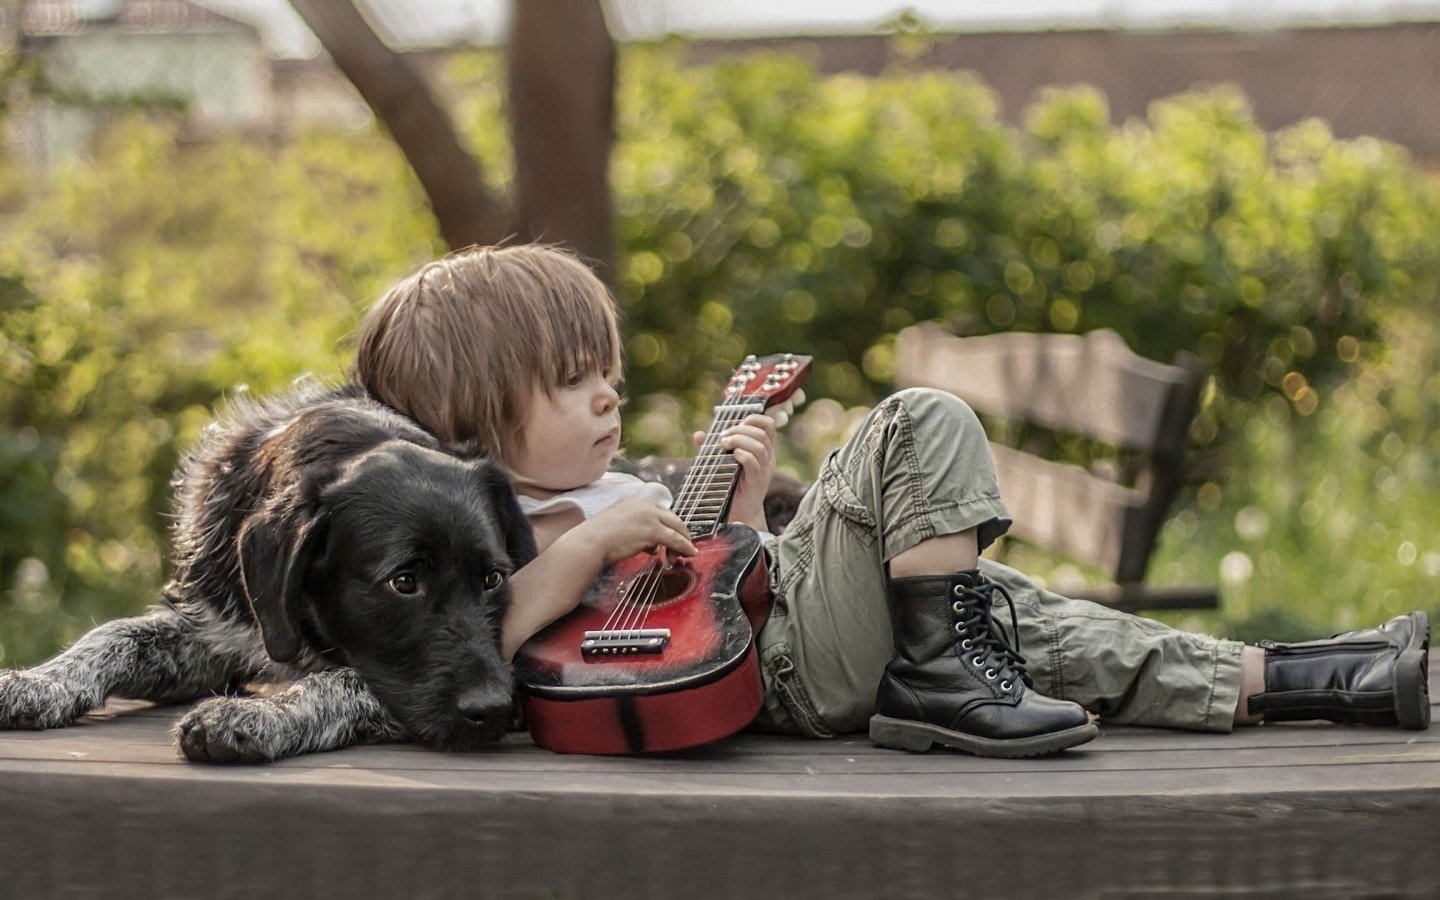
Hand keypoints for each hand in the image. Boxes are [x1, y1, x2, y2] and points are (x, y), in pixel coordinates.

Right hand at [568, 496, 697, 565]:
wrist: (590, 542)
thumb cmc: (599, 539)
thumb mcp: (621, 527)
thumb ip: (638, 531)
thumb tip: (653, 546)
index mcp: (636, 501)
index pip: (661, 513)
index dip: (669, 527)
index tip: (672, 539)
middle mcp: (645, 505)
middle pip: (673, 519)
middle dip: (680, 534)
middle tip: (683, 548)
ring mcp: (650, 516)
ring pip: (677, 529)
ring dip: (683, 543)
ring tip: (683, 555)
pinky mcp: (653, 530)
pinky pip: (676, 540)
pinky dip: (685, 547)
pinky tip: (688, 554)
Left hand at [696, 409, 783, 532]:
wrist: (738, 514)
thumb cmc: (730, 486)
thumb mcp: (721, 464)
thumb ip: (711, 449)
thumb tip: (699, 434)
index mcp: (762, 450)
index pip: (768, 426)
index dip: (755, 418)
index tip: (738, 421)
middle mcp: (767, 459)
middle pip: (762, 434)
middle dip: (740, 430)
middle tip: (722, 437)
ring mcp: (764, 471)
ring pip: (759, 446)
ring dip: (739, 440)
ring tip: (723, 444)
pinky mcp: (756, 483)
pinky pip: (754, 464)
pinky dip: (742, 455)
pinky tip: (732, 456)